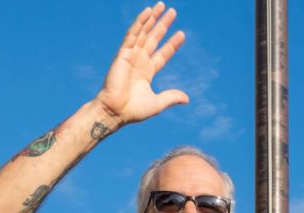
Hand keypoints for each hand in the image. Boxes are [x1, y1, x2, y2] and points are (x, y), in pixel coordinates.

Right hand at [96, 3, 188, 126]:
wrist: (116, 112)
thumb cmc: (133, 110)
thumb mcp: (157, 103)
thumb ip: (171, 97)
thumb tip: (187, 98)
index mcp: (147, 72)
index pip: (162, 54)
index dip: (172, 44)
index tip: (182, 33)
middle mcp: (139, 61)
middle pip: (154, 38)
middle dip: (163, 25)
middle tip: (173, 11)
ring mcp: (131, 56)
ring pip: (144, 32)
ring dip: (153, 18)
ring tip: (162, 6)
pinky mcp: (123, 53)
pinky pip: (132, 34)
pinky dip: (140, 22)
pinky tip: (148, 12)